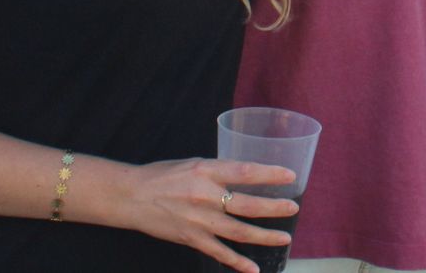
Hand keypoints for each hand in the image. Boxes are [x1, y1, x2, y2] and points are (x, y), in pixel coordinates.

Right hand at [119, 158, 299, 272]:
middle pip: (247, 204)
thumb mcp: (194, 163)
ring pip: (239, 231)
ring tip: (284, 237)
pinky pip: (219, 253)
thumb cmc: (163, 176)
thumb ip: (219, 171)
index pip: (245, 172)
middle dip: (274, 208)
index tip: (290, 176)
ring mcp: (199, 220)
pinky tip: (253, 269)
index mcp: (207, 170)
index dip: (269, 174)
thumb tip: (245, 175)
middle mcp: (205, 195)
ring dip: (264, 236)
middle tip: (293, 208)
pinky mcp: (191, 238)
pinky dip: (237, 262)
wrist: (132, 197)